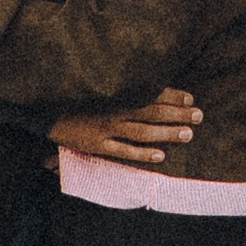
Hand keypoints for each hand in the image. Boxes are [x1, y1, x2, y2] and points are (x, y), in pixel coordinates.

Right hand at [48, 87, 201, 166]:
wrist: (46, 113)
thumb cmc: (76, 100)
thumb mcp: (99, 89)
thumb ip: (121, 91)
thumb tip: (149, 91)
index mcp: (116, 92)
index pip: (149, 92)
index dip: (172, 95)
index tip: (191, 98)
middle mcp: (114, 109)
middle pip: (152, 110)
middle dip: (177, 113)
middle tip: (199, 115)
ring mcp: (106, 128)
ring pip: (142, 131)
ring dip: (167, 133)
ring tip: (188, 134)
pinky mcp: (98, 145)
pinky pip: (124, 151)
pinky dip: (142, 154)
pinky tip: (161, 156)